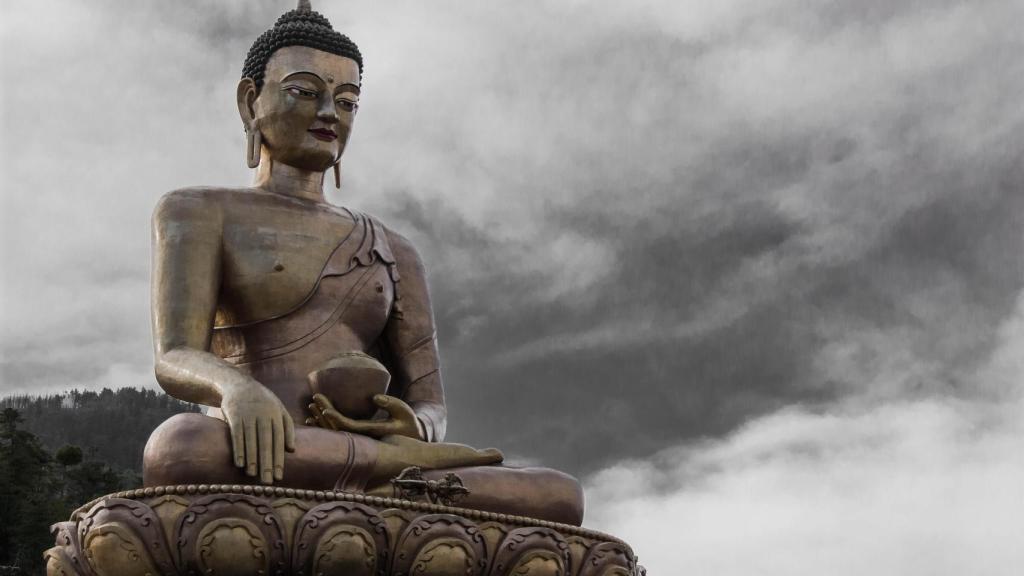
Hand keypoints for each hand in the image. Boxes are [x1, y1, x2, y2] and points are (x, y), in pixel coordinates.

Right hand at [220, 382, 295, 483]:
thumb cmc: (263, 401)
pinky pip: (236, 435)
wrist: (238, 384)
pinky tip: (239, 463)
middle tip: (267, 481)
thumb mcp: (279, 409)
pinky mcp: (234, 415)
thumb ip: (287, 428)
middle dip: (267, 462)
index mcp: (277, 414)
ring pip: (251, 440)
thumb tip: (292, 450)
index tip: (279, 476)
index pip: (279, 440)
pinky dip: (238, 449)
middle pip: (266, 442)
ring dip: (252, 458)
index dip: (279, 458)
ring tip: (253, 475)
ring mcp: (248, 414)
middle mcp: (263, 415)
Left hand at [306, 393, 421, 439]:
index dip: (335, 419)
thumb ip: (391, 403)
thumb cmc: (408, 424)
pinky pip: (337, 431)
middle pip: (337, 428)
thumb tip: (375, 397)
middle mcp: (361, 437)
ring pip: (335, 431)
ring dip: (322, 419)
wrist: (410, 442)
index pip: (349, 427)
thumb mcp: (403, 411)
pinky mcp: (357, 435)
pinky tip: (315, 417)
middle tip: (315, 398)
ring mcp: (358, 438)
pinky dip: (325, 424)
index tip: (324, 409)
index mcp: (371, 432)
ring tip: (311, 405)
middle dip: (324, 414)